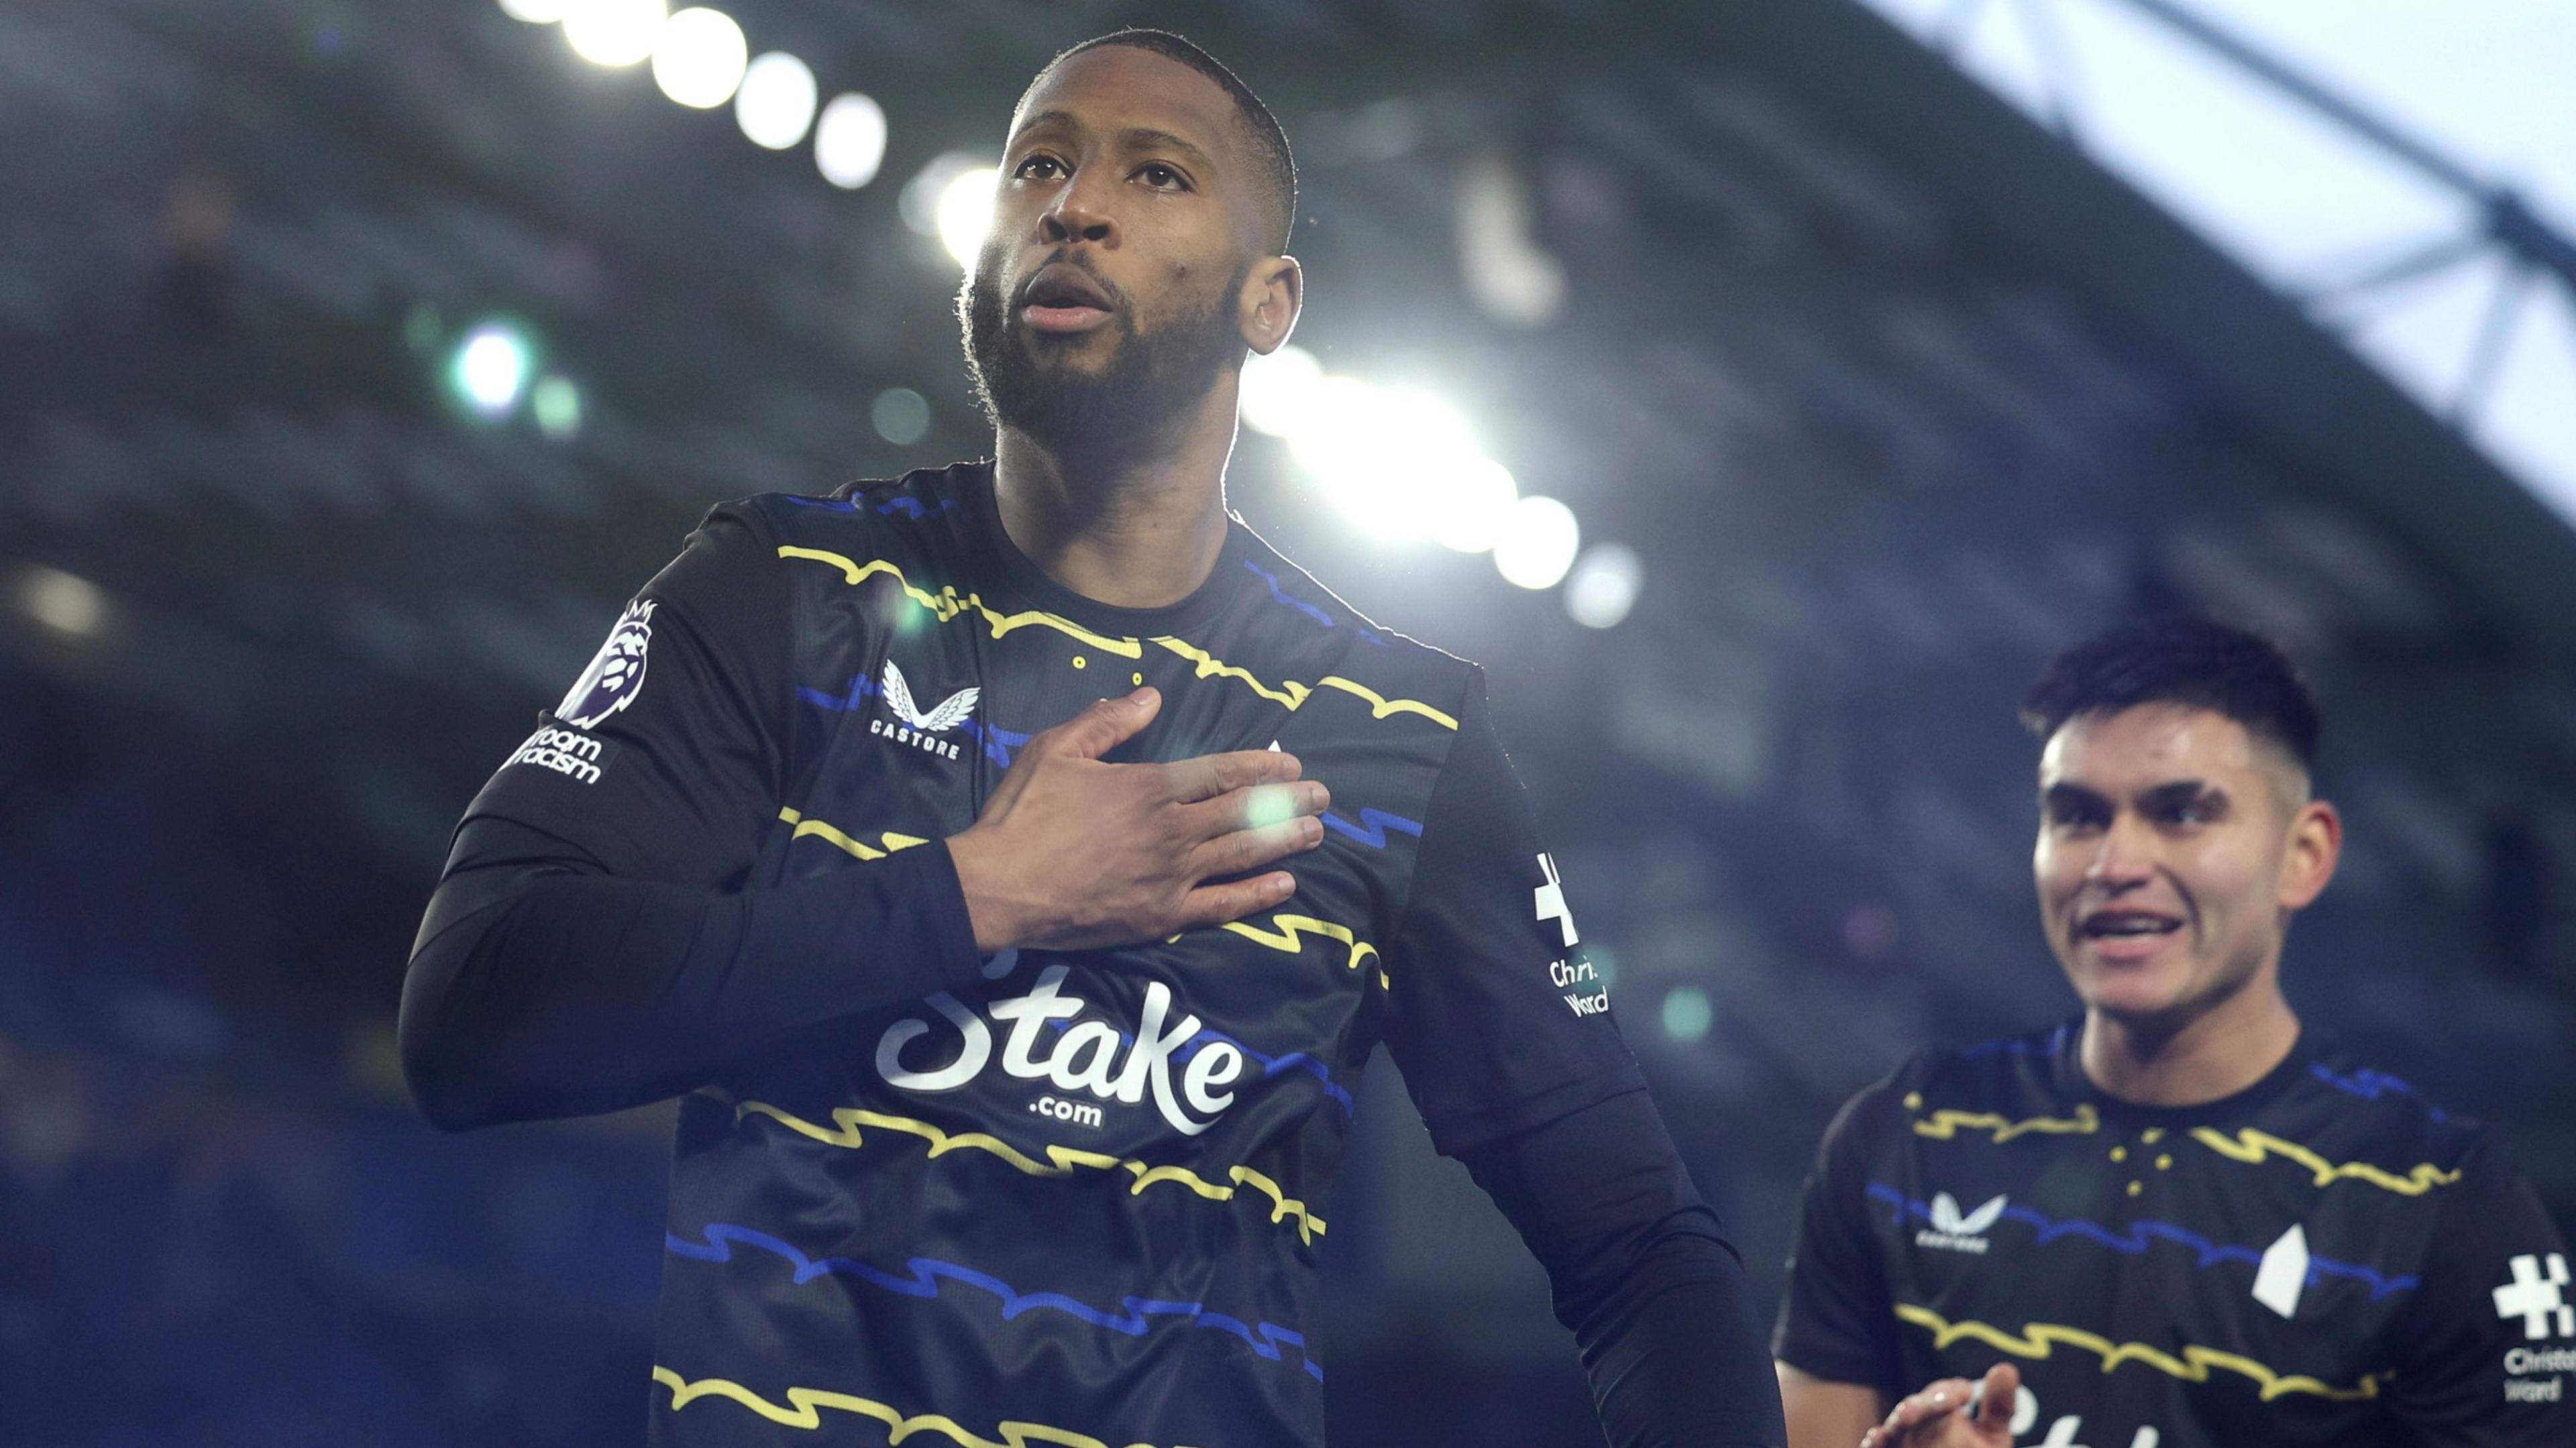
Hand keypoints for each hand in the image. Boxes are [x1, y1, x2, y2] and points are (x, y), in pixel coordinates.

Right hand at [946, 688, 1328, 951]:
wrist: (999, 887)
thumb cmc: (1023, 814)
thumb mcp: (1056, 749)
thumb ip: (1108, 721)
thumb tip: (1154, 696)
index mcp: (1149, 786)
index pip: (1219, 771)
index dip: (1260, 765)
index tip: (1290, 763)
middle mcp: (1171, 830)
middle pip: (1243, 811)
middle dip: (1287, 801)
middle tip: (1322, 796)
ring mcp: (1171, 876)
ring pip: (1242, 854)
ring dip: (1284, 840)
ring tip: (1316, 831)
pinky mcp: (1162, 917)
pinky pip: (1222, 906)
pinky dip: (1257, 894)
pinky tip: (1285, 886)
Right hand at [1858, 1363, 2016, 1447]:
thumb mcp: (1993, 1436)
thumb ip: (1998, 1406)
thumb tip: (2006, 1368)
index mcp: (1945, 1407)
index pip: (1945, 1392)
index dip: (1951, 1392)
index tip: (1965, 1394)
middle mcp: (1920, 1419)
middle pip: (1918, 1406)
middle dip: (1922, 1406)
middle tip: (1921, 1408)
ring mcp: (1903, 1437)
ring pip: (1896, 1425)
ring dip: (1898, 1420)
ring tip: (1905, 1418)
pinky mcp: (1891, 1447)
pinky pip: (1878, 1446)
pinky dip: (1874, 1442)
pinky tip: (1875, 1436)